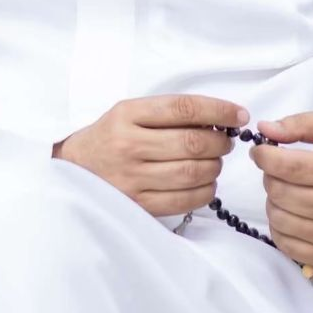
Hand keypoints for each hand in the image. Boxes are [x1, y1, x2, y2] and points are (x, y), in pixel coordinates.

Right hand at [53, 95, 247, 216]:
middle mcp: (129, 145)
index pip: (183, 108)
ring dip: (215, 166)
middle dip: (220, 142)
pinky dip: (205, 191)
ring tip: (214, 161)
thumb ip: (168, 113)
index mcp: (128, 114)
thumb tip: (218, 119)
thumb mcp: (130, 112)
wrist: (73, 171)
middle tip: (226, 141)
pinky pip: (185, 200)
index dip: (218, 110)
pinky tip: (205, 182)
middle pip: (192, 142)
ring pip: (193, 172)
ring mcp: (133, 178)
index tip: (238, 114)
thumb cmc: (110, 137)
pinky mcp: (138, 205)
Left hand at [250, 112, 312, 267]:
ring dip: (273, 200)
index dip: (265, 157)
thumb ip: (302, 124)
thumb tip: (265, 129)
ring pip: (279, 218)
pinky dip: (278, 226)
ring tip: (286, 191)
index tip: (259, 151)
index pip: (291, 167)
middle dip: (270, 177)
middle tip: (277, 171)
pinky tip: (290, 213)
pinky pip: (285, 244)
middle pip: (281, 192)